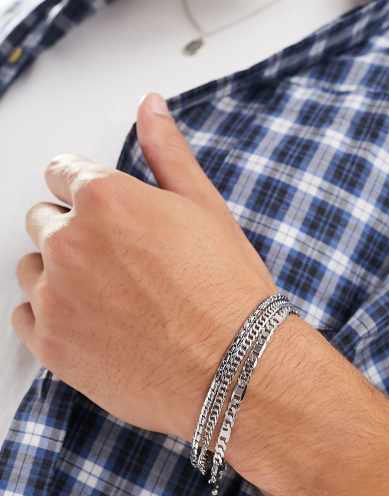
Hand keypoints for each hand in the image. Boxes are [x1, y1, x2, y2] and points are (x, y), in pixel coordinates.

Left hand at [12, 92, 277, 438]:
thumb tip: (150, 106)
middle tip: (117, 262)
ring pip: (31, 269)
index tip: (99, 210)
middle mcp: (69, 243)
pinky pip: (26, 316)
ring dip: (57, 274)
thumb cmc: (229, 294)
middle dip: (72, 232)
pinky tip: (91, 324)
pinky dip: (49, 316)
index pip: (62, 173)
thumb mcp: (206, 210)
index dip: (83, 190)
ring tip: (107, 297)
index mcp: (105, 201)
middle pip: (42, 220)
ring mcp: (55, 297)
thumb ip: (167, 153)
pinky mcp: (52, 345)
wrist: (236, 369)